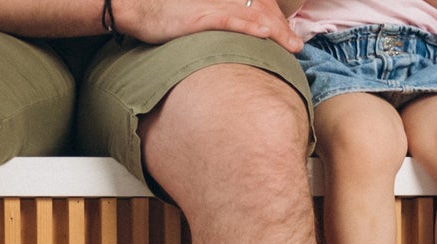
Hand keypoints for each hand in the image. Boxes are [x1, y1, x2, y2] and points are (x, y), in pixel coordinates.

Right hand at [115, 0, 303, 53]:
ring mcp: (213, 6)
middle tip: (297, 46)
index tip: (289, 38)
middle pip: (261, 10)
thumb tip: (232, 41)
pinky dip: (249, 27)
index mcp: (223, 0)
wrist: (140, 12)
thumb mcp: (197, 20)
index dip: (276, 21)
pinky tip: (264, 33)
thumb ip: (218, 26)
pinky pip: (231, 21)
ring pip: (252, 16)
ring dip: (275, 31)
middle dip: (282, 28)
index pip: (258, 7)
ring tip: (291, 44)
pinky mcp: (201, 17)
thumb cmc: (165, 18)